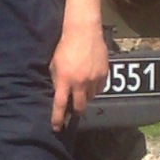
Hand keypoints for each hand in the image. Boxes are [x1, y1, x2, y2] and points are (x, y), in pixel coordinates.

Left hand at [50, 16, 107, 131]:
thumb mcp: (54, 64)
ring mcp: (94, 79)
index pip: (61, 105)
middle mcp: (80, 82)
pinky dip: (95, 88)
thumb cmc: (65, 46)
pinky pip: (100, 88)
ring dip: (86, 97)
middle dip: (76, 110)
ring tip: (82, 88)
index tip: (57, 127)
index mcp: (65, 80)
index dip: (58, 118)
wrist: (83, 32)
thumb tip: (60, 94)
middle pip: (80, 106)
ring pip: (91, 98)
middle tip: (74, 109)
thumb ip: (57, 80)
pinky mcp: (104, 74)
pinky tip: (91, 80)